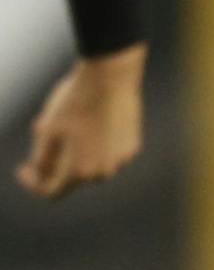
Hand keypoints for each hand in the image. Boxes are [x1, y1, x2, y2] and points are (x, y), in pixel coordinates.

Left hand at [16, 44, 146, 197]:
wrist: (110, 79)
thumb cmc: (74, 102)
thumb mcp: (46, 130)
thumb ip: (41, 158)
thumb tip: (39, 172)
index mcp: (78, 170)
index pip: (51, 191)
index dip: (32, 182)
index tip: (23, 168)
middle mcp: (103, 171)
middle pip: (74, 179)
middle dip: (57, 167)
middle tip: (45, 146)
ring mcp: (121, 159)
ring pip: (94, 167)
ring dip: (80, 157)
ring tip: (71, 132)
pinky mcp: (133, 145)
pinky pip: (111, 154)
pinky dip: (99, 147)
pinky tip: (93, 125)